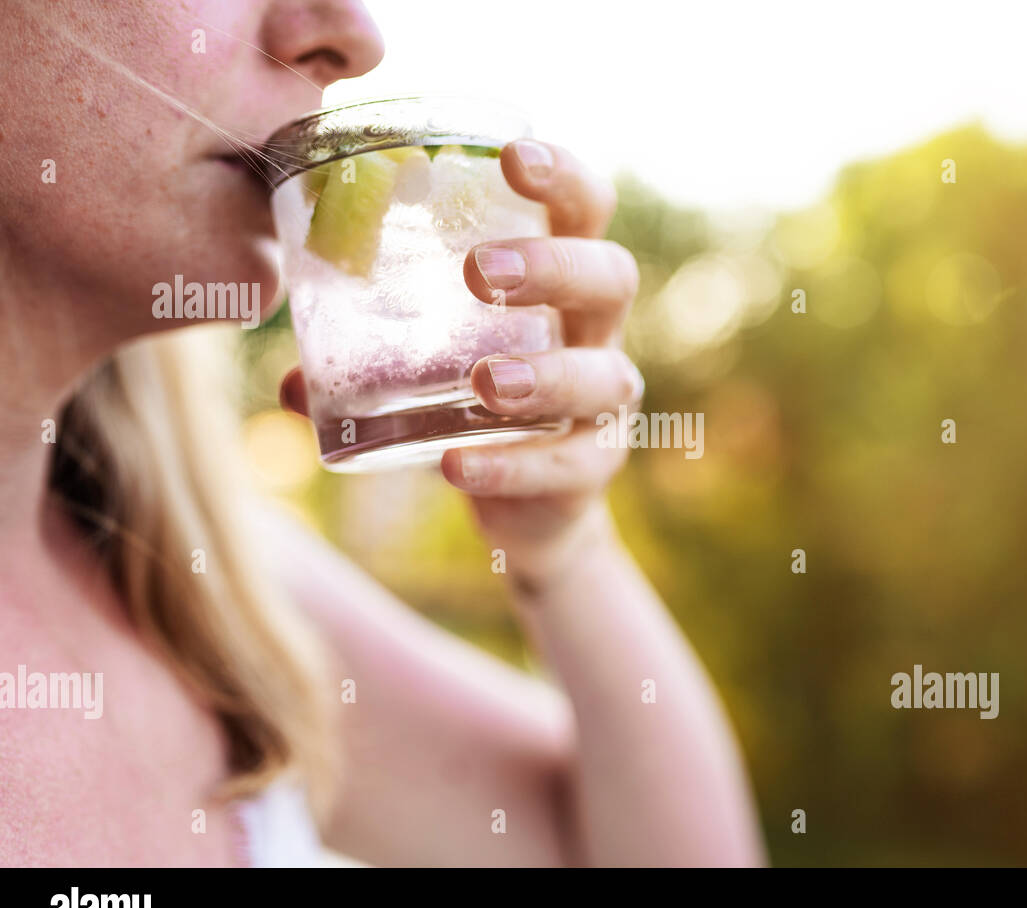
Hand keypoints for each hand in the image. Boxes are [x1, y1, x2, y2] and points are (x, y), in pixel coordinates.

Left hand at [279, 139, 641, 591]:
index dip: (564, 176)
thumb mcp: (424, 365)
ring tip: (484, 381)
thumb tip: (288, 378)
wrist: (523, 506)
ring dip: (544, 374)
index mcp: (559, 281)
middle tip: (479, 271)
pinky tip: (456, 465)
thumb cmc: (473, 406)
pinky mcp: (592, 467)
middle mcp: (594, 332)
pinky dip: (509, 466)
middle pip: (611, 277)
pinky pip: (566, 465)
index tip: (513, 157)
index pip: (584, 209)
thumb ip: (365, 359)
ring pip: (604, 377)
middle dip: (553, 267)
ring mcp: (603, 404)